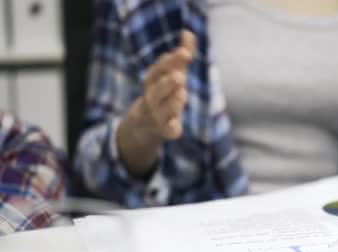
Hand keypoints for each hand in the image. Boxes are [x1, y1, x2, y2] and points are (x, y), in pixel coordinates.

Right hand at [117, 30, 195, 176]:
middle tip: (180, 76)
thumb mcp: (173, 73)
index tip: (185, 53)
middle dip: (168, 81)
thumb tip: (189, 33)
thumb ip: (182, 54)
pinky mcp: (165, 130)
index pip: (160, 69)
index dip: (171, 61)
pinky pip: (167, 130)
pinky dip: (170, 128)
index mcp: (154, 80)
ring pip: (163, 109)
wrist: (146, 122)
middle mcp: (153, 96)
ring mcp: (158, 114)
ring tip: (182, 94)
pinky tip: (176, 126)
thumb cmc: (164, 92)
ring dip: (172, 102)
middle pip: (158, 88)